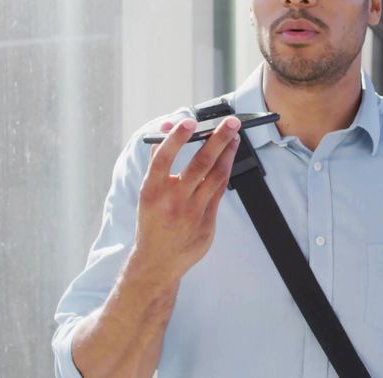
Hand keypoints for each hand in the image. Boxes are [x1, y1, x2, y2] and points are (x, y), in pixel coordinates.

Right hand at [131, 116, 241, 282]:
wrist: (157, 261)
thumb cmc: (152, 220)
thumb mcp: (147, 192)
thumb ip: (157, 161)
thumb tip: (166, 128)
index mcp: (151, 191)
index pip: (163, 158)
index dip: (176, 138)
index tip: (190, 121)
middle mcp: (171, 201)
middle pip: (199, 164)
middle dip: (218, 139)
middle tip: (231, 122)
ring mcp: (191, 214)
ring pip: (215, 177)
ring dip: (227, 154)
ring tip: (235, 136)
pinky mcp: (206, 225)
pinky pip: (219, 193)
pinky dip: (225, 173)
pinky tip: (230, 158)